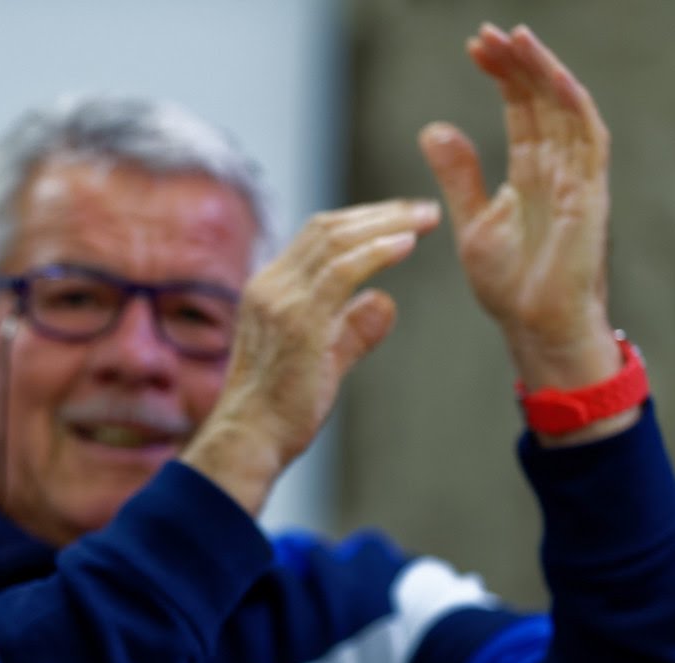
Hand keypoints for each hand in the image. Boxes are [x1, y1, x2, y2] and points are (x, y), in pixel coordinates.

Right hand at [182, 197, 439, 514]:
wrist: (248, 440)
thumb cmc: (280, 410)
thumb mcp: (321, 360)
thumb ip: (351, 329)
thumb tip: (384, 301)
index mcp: (268, 290)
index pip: (317, 237)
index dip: (364, 222)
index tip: (404, 220)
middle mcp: (269, 286)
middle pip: (327, 229)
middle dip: (382, 213)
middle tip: (425, 210)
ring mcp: (280, 301)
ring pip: (335, 241)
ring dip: (386, 224)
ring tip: (426, 219)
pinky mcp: (297, 321)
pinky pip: (340, 272)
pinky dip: (376, 252)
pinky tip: (406, 245)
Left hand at [419, 23, 623, 400]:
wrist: (534, 327)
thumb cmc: (510, 283)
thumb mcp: (472, 221)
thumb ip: (459, 175)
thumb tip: (432, 128)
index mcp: (532, 170)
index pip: (520, 108)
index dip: (501, 75)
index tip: (474, 46)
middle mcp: (559, 166)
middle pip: (543, 99)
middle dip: (518, 63)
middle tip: (488, 33)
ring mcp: (578, 177)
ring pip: (566, 108)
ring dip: (542, 72)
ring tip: (515, 39)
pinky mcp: (589, 195)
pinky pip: (589, 140)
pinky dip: (572, 106)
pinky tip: (552, 78)